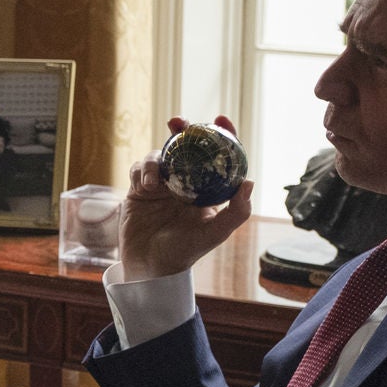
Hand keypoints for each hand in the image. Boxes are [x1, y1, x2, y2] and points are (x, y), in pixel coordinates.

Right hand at [119, 115, 254, 281]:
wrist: (150, 266)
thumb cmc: (186, 252)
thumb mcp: (215, 233)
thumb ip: (236, 211)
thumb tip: (249, 182)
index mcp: (205, 190)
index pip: (215, 156)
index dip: (220, 135)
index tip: (221, 120)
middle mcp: (183, 183)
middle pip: (184, 147)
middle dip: (181, 130)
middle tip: (179, 121)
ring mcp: (160, 185)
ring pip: (158, 156)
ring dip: (155, 160)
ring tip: (155, 181)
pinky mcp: (138, 189)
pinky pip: (138, 169)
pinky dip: (142, 172)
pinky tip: (146, 187)